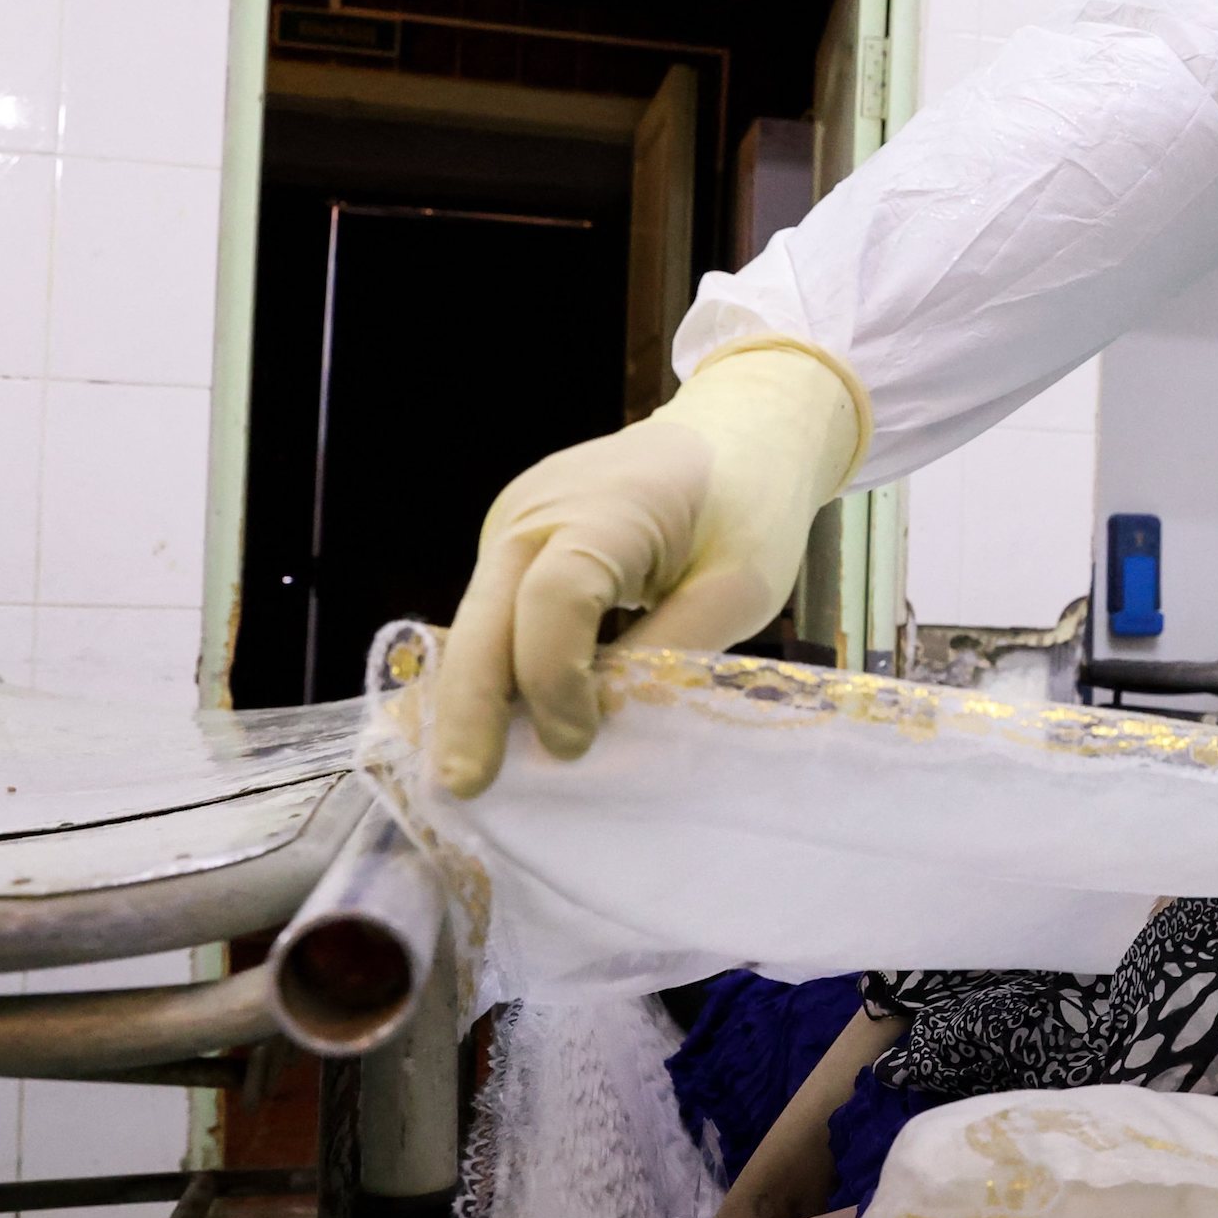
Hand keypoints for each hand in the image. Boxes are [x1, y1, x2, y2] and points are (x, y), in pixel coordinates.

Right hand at [429, 343, 864, 797]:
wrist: (738, 430)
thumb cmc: (751, 508)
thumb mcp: (737, 590)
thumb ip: (667, 655)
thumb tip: (599, 720)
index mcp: (606, 510)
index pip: (554, 603)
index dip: (557, 683)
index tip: (578, 745)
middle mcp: (537, 510)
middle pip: (486, 619)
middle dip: (471, 709)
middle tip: (466, 787)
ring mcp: (514, 519)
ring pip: (479, 621)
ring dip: (478, 693)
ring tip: (477, 769)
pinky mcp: (513, 535)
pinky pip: (495, 609)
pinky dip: (500, 663)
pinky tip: (505, 720)